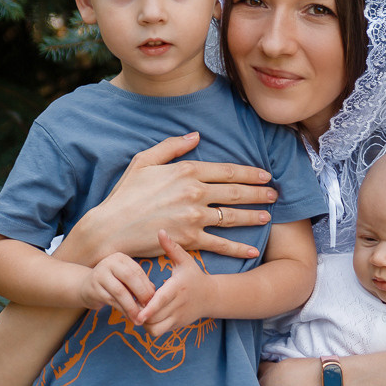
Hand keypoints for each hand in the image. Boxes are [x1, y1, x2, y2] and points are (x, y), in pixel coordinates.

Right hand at [59, 133, 278, 264]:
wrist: (111, 228)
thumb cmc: (125, 194)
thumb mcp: (144, 161)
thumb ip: (171, 146)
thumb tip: (196, 136)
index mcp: (186, 171)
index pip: (227, 170)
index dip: (250, 172)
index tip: (264, 175)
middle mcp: (194, 192)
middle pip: (235, 192)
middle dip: (258, 192)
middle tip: (274, 194)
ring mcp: (193, 217)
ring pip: (233, 217)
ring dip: (253, 216)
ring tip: (268, 216)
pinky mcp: (189, 240)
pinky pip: (220, 244)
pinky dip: (238, 248)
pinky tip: (252, 249)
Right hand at [79, 253, 155, 318]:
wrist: (85, 287)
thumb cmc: (112, 283)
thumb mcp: (125, 279)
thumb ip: (140, 284)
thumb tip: (156, 296)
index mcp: (120, 258)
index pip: (137, 271)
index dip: (147, 286)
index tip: (155, 300)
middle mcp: (109, 263)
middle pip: (129, 277)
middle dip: (141, 293)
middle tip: (149, 308)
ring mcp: (99, 275)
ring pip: (119, 291)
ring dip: (132, 306)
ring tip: (140, 318)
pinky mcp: (93, 289)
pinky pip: (111, 301)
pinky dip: (122, 310)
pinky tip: (130, 317)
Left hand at [136, 231, 212, 337]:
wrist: (211, 297)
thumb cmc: (194, 276)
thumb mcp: (185, 260)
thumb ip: (171, 247)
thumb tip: (160, 231)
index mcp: (177, 287)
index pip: (162, 301)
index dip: (149, 309)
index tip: (139, 314)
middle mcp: (178, 305)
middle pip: (155, 317)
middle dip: (140, 314)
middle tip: (131, 304)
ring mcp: (178, 317)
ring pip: (155, 328)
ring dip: (144, 323)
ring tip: (138, 311)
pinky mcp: (176, 326)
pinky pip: (158, 332)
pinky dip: (149, 328)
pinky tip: (147, 317)